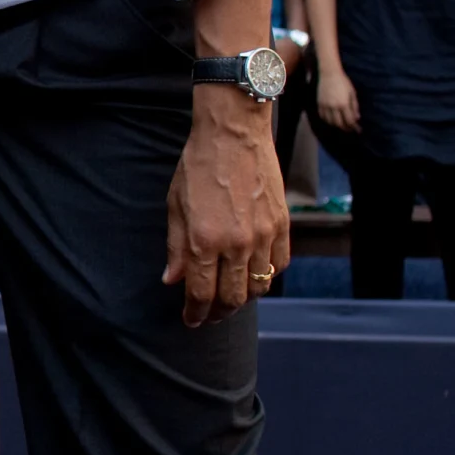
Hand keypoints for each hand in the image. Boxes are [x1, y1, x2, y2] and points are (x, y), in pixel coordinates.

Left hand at [163, 91, 290, 327]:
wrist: (233, 135)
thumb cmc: (197, 167)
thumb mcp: (174, 207)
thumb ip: (175, 248)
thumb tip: (172, 281)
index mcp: (204, 241)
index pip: (201, 293)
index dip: (195, 312)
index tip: (191, 319)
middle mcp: (236, 244)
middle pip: (232, 298)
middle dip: (218, 313)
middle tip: (209, 315)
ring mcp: (263, 236)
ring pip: (258, 286)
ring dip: (243, 298)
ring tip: (230, 297)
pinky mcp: (282, 225)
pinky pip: (279, 265)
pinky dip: (267, 276)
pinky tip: (253, 274)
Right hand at [315, 68, 360, 132]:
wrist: (329, 74)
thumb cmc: (344, 82)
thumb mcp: (352, 93)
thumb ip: (355, 106)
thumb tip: (357, 118)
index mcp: (344, 104)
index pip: (349, 120)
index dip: (354, 127)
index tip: (358, 130)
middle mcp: (334, 107)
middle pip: (339, 123)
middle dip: (346, 128)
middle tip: (351, 129)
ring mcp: (325, 106)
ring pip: (330, 122)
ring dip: (337, 125)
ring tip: (342, 125)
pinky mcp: (319, 104)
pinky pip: (322, 116)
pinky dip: (327, 121)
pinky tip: (332, 120)